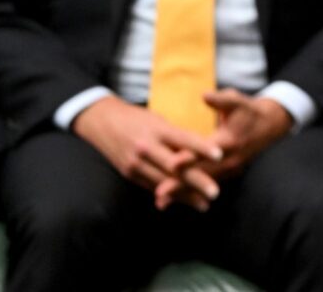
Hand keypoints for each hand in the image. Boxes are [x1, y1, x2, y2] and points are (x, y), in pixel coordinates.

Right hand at [72, 95, 221, 210]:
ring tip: (205, 204)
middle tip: (215, 192)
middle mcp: (146, 147)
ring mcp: (136, 163)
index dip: (202, 148)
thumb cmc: (138, 119)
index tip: (220, 155)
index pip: (184, 139)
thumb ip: (177, 136)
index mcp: (157, 129)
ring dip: (185, 195)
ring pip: (164, 182)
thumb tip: (201, 151)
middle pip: (175, 167)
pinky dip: (170, 196)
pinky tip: (185, 202)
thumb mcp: (159, 120)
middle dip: (196, 181)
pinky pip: (153, 187)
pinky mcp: (130, 174)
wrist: (103, 122)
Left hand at [153, 90, 292, 209]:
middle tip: (160, 192)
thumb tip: (205, 95)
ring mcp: (230, 169)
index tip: (172, 163)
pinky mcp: (227, 173)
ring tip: (162, 201)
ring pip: (203, 183)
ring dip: (183, 192)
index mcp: (230, 140)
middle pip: (202, 173)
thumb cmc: (248, 111)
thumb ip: (221, 100)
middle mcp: (230, 159)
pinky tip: (174, 198)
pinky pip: (207, 184)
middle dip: (180, 183)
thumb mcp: (237, 101)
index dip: (189, 157)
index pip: (206, 151)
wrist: (269, 126)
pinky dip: (190, 192)